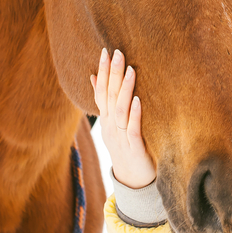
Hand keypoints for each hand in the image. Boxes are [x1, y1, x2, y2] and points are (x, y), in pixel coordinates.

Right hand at [91, 48, 156, 189]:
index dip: (102, 72)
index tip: (105, 51)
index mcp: (107, 120)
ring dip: (124, 89)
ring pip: (120, 110)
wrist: (133, 180)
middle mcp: (110, 126)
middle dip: (113, 74)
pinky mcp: (134, 148)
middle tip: (118, 52)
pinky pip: (132, 129)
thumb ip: (105, 102)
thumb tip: (93, 77)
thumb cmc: (127, 147)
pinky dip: (134, 114)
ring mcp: (121, 137)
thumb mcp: (114, 124)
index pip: (101, 91)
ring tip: (130, 70)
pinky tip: (138, 100)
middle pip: (109, 97)